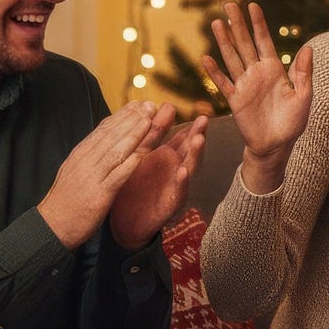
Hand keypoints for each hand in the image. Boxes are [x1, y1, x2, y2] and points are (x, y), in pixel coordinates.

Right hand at [37, 101, 161, 249]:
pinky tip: (143, 154)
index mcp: (81, 153)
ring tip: (150, 121)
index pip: (103, 129)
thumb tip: (104, 137)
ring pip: (117, 151)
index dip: (122, 115)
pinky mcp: (99, 194)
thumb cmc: (67, 199)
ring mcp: (92, 176)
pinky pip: (118, 176)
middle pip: (112, 135)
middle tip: (150, 105)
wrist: (52, 225)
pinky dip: (130, 163)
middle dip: (132, 119)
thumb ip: (89, 153)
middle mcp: (86, 160)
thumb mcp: (75, 169)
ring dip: (134, 135)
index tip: (138, 104)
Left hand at [110, 110, 207, 249]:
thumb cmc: (132, 186)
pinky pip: (179, 191)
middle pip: (189, 150)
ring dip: (194, 155)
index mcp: (167, 157)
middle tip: (203, 121)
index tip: (200, 114)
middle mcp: (175, 169)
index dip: (190, 126)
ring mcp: (175, 186)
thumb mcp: (138, 156)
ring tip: (198, 140)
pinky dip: (182, 181)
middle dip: (197, 135)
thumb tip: (149, 107)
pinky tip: (183, 171)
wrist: (125, 221)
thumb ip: (147, 136)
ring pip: (189, 168)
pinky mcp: (171, 204)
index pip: (182, 138)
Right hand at [202, 1, 313, 193]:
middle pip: (245, 43)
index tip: (252, 5)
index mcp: (274, 69)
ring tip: (216, 22)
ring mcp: (244, 85)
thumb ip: (304, 73)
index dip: (258, 23)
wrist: (277, 145)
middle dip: (237, 24)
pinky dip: (214, 72)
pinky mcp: (235, 100)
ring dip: (224, 41)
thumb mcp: (304, 96)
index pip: (264, 41)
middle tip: (228, 3)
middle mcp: (257, 73)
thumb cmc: (293, 122)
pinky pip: (222, 83)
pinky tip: (206, 58)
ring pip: (232, 58)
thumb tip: (308, 49)